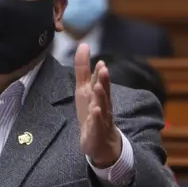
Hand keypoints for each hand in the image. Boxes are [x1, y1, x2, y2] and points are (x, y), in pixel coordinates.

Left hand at [74, 43, 121, 167]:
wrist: (101, 141)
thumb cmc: (92, 112)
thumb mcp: (84, 89)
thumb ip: (84, 69)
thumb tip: (83, 45)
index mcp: (98, 94)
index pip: (100, 81)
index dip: (100, 72)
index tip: (100, 62)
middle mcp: (102, 104)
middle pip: (104, 91)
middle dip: (104, 80)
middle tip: (104, 68)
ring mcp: (101, 118)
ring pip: (102, 105)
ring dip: (101, 96)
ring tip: (98, 86)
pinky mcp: (97, 131)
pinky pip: (98, 124)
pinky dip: (97, 118)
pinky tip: (96, 111)